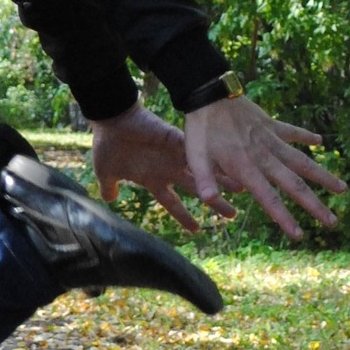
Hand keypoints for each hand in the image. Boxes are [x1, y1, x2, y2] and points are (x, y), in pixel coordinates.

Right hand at [91, 103, 237, 233]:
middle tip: (233, 215)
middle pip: (197, 190)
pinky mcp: (177, 140)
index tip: (197, 229)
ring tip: (243, 189)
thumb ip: (110, 186)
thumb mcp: (106, 172)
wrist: (110, 119)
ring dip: (223, 181)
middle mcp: (169, 169)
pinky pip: (199, 151)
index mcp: (153, 180)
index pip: (173, 204)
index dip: (184, 216)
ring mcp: (175, 155)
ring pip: (205, 172)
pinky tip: (230, 166)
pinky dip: (213, 160)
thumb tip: (108, 199)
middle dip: (215, 203)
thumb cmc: (107, 145)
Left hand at [184, 95, 346, 240]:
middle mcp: (265, 156)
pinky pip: (293, 131)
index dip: (284, 218)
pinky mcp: (271, 124)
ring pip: (303, 161)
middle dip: (315, 205)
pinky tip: (320, 141)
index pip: (269, 199)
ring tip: (343, 188)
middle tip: (333, 222)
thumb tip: (208, 201)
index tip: (300, 235)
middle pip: (295, 185)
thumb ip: (204, 179)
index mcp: (247, 168)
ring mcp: (271, 139)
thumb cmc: (200, 129)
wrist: (209, 94)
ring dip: (323, 175)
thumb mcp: (194, 156)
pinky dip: (306, 135)